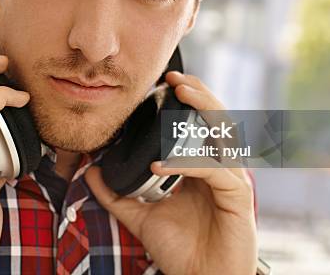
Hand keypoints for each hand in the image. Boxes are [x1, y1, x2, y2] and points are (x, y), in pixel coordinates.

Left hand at [85, 71, 256, 274]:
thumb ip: (117, 194)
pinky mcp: (238, 198)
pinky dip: (189, 163)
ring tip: (181, 94)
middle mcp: (221, 168)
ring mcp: (232, 180)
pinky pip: (214, 171)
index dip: (190, 100)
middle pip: (219, 119)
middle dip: (200, 94)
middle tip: (176, 78)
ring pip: (225, 135)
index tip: (166, 82)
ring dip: (205, 111)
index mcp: (202, 167)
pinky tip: (161, 164)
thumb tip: (91, 170)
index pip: (201, 124)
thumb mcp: (141, 216)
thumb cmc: (180, 250)